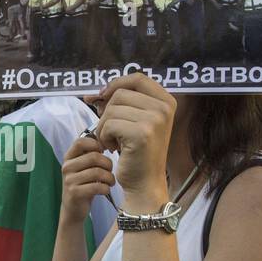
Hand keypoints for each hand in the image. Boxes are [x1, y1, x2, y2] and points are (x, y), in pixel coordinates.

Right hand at [60, 134, 114, 224]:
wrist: (73, 209)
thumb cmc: (83, 185)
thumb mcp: (83, 167)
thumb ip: (90, 155)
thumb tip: (106, 141)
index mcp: (69, 157)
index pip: (81, 142)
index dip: (96, 144)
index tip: (103, 153)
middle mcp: (66, 167)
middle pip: (93, 157)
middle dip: (108, 164)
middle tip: (110, 171)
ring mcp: (69, 180)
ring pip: (97, 172)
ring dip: (109, 178)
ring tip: (110, 182)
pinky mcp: (74, 193)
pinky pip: (97, 187)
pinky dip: (106, 188)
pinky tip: (105, 190)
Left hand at [94, 73, 174, 201]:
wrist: (144, 182)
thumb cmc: (136, 152)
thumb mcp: (135, 121)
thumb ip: (122, 103)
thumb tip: (94, 93)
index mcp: (167, 101)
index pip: (137, 78)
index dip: (116, 83)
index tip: (101, 96)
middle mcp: (164, 108)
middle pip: (120, 93)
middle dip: (107, 112)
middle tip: (111, 131)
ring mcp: (155, 120)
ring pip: (112, 109)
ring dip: (104, 127)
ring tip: (113, 142)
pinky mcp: (142, 133)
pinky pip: (109, 124)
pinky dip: (104, 137)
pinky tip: (113, 148)